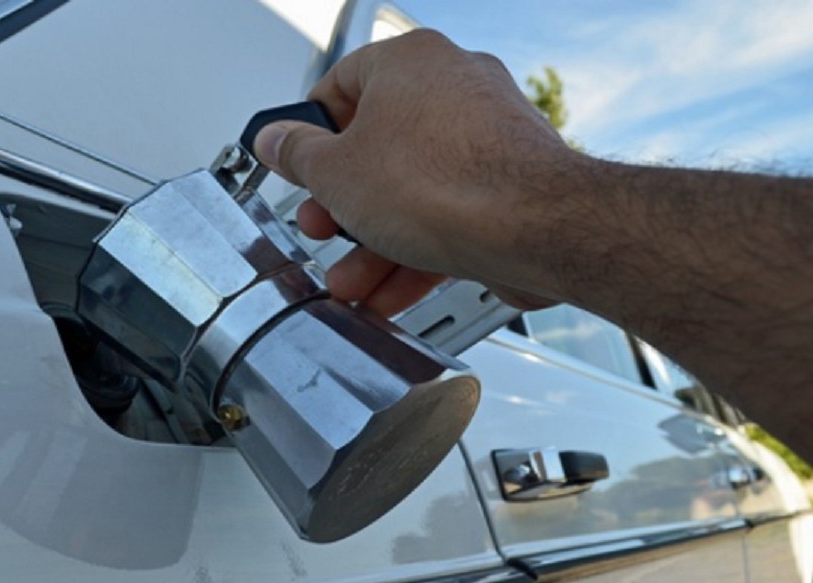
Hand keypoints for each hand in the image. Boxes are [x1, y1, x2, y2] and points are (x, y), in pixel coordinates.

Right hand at [254, 29, 580, 314]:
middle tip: (325, 228)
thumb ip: (297, 156)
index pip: (338, 86)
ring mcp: (488, 135)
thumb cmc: (448, 184)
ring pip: (413, 190)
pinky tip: (393, 289)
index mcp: (409, 62)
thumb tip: (276, 141)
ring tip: (354, 279)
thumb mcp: (337, 174)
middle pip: (376, 147)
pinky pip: (450, 212)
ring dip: (375, 242)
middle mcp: (453, 86)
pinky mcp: (510, 182)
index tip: (295, 165)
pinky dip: (418, 250)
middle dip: (344, 205)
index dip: (309, 135)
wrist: (536, 228)